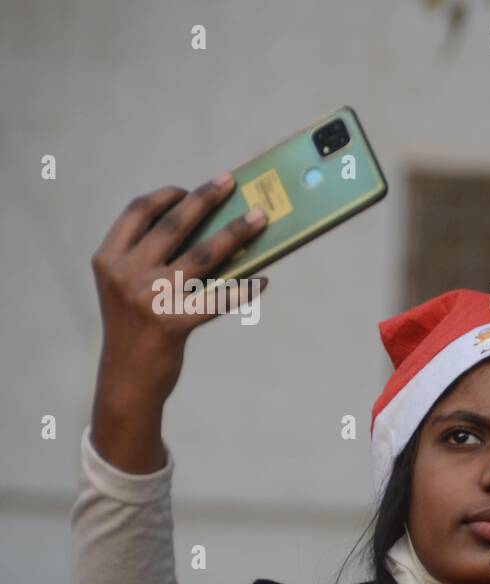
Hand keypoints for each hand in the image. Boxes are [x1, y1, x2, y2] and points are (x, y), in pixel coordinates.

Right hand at [89, 174, 268, 471]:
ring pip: (203, 255)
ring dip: (236, 233)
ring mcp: (150, 298)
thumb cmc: (137, 328)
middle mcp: (126, 274)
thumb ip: (153, 259)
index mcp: (109, 259)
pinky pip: (219, 300)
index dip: (166, 196)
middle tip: (230, 182)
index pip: (138, 211)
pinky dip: (244, 290)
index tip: (189, 189)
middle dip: (206, 198)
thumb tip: (210, 229)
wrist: (128, 379)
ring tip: (259, 218)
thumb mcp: (129, 288)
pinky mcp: (174, 323)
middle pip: (174, 224)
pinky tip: (262, 281)